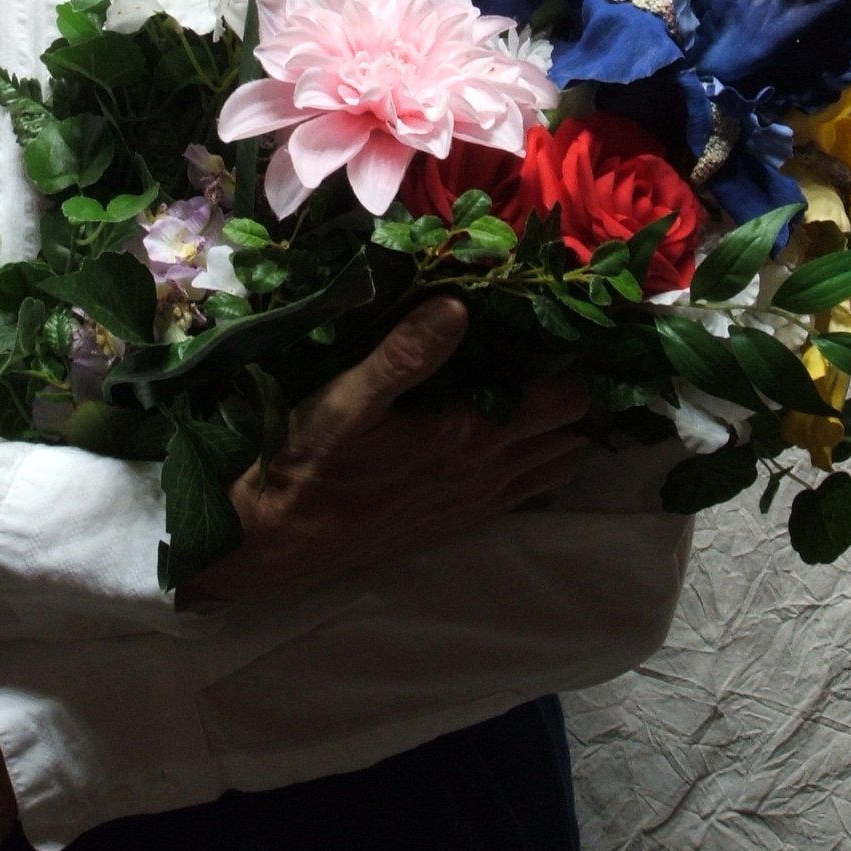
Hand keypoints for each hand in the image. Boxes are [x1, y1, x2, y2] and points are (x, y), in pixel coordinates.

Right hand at [181, 296, 588, 602]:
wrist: (273, 544)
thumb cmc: (307, 465)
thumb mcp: (345, 401)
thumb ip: (404, 355)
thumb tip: (459, 305)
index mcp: (469, 440)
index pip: (563, 401)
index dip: (573, 363)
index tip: (562, 324)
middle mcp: (485, 477)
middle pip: (568, 436)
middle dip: (578, 396)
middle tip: (558, 346)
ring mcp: (473, 506)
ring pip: (551, 470)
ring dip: (560, 433)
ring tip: (545, 385)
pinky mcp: (454, 525)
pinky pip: (520, 496)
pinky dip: (535, 465)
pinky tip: (512, 438)